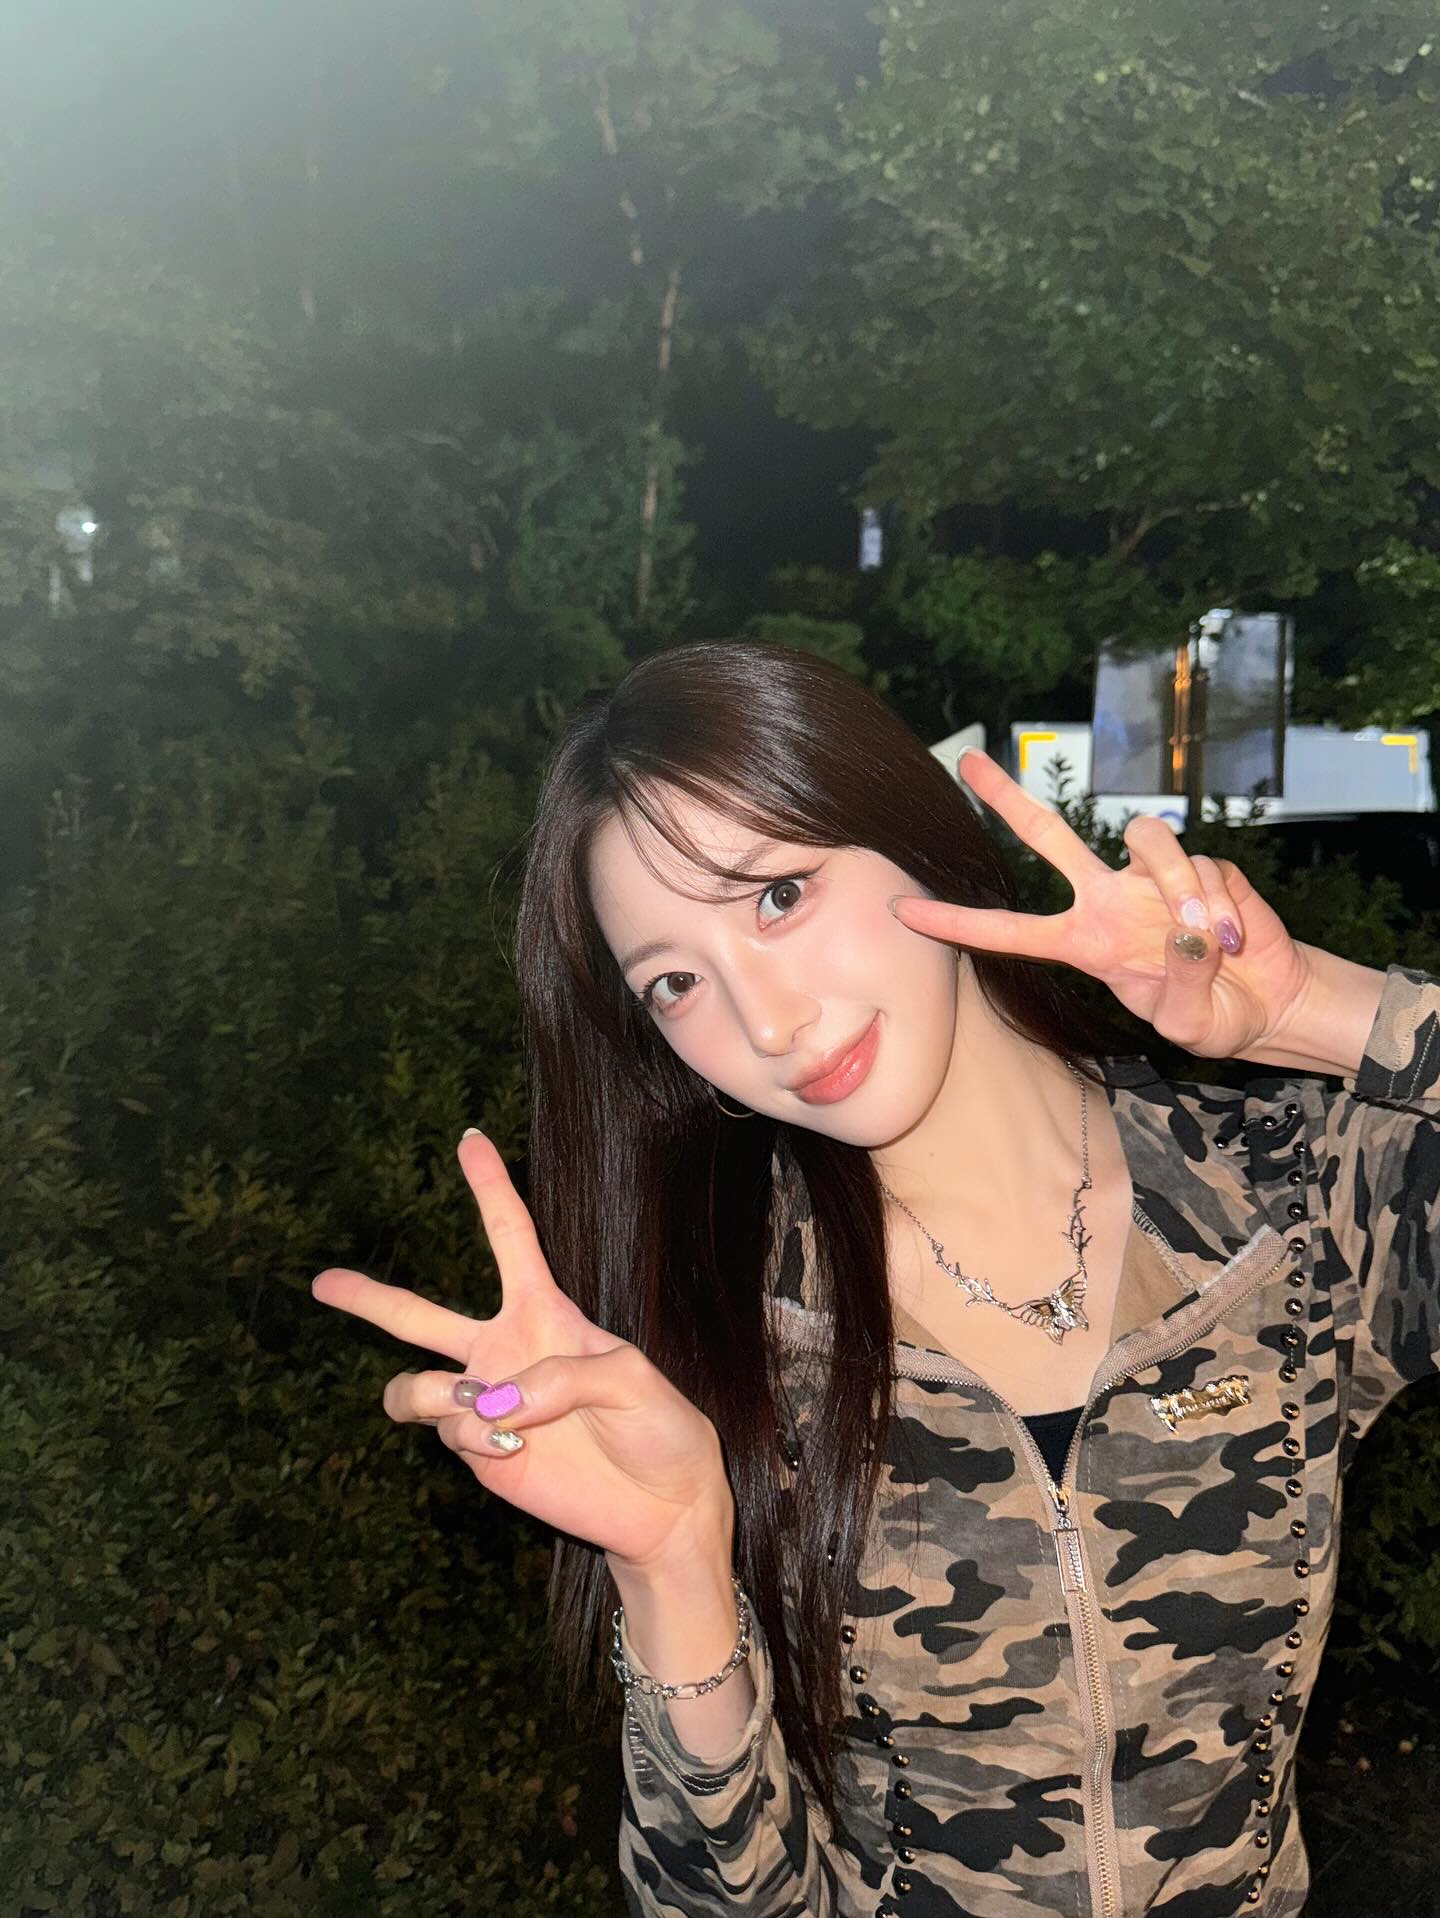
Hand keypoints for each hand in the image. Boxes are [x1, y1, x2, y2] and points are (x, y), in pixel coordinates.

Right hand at [311, 1131, 732, 1574]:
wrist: (661, 1503)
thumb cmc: (658, 1425)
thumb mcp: (630, 1377)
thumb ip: (563, 1375)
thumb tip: (495, 1403)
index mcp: (544, 1313)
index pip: (511, 1237)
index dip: (489, 1188)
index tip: (469, 1139)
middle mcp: (503, 1352)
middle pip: (418, 1316)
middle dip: (366, 1298)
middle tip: (320, 1282)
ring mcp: (485, 1404)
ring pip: (415, 1385)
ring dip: (437, 1394)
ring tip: (483, 1409)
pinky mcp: (480, 1452)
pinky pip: (448, 1430)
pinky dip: (475, 1435)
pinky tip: (516, 1447)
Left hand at [890, 748, 1313, 1060]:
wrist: (1270, 1001)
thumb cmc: (1214, 1016)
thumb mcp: (1186, 1026)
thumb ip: (1178, 987)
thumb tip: (1185, 933)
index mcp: (1085, 944)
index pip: (1008, 931)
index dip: (956, 923)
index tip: (901, 911)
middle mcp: (1108, 900)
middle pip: (1046, 835)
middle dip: (1006, 797)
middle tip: (965, 762)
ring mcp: (1151, 878)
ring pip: (1142, 839)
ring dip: (1178, 886)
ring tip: (1211, 939)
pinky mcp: (1201, 866)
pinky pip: (1200, 866)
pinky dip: (1219, 904)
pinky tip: (1235, 937)